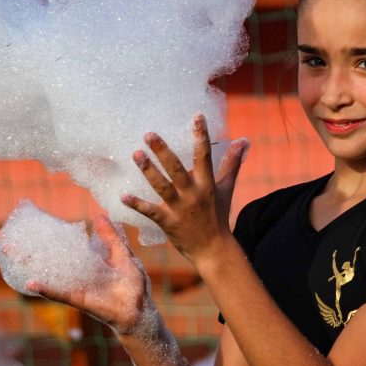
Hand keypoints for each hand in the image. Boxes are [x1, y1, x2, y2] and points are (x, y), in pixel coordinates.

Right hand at [19, 215, 153, 334]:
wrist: (140, 310)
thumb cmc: (132, 285)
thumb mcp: (123, 255)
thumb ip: (112, 238)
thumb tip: (99, 216)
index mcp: (84, 261)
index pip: (61, 246)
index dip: (45, 235)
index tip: (27, 221)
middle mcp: (74, 273)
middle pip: (46, 258)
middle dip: (24, 248)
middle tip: (2, 236)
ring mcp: (74, 286)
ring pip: (47, 273)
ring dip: (26, 262)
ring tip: (7, 249)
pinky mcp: (80, 300)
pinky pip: (61, 294)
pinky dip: (47, 290)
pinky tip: (30, 283)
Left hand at [123, 115, 247, 260]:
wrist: (213, 249)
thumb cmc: (218, 215)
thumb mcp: (226, 187)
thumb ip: (232, 162)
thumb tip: (243, 140)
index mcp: (207, 184)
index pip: (204, 156)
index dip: (201, 136)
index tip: (196, 117)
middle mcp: (194, 194)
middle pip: (177, 169)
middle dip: (163, 151)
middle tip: (148, 134)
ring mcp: (180, 209)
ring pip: (162, 187)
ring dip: (148, 171)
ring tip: (136, 154)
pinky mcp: (168, 222)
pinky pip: (150, 212)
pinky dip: (136, 204)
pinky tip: (122, 196)